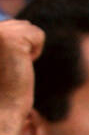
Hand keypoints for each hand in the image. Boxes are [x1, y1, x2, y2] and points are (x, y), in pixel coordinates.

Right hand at [0, 20, 44, 134]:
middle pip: (19, 24)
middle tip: (10, 68)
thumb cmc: (4, 88)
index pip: (9, 24)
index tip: (6, 65)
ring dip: (28, 51)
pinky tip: (22, 65)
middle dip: (21, 48)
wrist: (1, 111)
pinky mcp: (9, 39)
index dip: (14, 46)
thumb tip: (27, 25)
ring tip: (14, 67)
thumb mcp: (5, 56)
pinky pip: (38, 35)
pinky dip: (36, 52)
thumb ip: (8, 38)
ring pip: (28, 28)